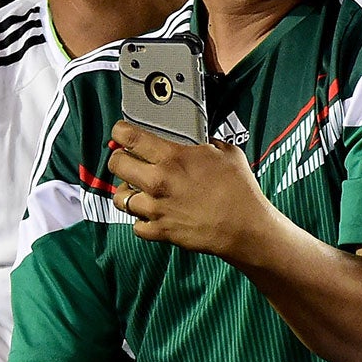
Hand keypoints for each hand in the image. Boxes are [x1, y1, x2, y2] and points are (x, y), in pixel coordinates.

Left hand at [106, 120, 273, 257]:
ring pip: (120, 197)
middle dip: (119, 159)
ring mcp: (156, 208)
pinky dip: (141, 220)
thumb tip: (200, 142)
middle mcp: (158, 182)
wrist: (245, 227)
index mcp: (172, 157)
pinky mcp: (160, 231)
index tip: (121, 131)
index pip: (130, 137)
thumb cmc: (239, 190)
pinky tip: (152, 214)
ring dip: (127, 192)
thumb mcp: (226, 153)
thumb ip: (206, 144)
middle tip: (127, 160)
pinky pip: (135, 226)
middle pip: (117, 165)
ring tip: (138, 190)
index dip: (120, 131)